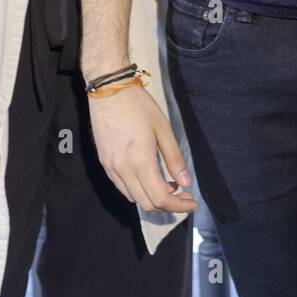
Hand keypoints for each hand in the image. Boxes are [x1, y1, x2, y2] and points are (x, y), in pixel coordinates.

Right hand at [88, 86, 197, 212]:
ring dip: (152, 197)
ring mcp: (110, 168)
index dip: (179, 205)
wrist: (108, 91)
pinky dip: (138, 190)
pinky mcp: (104, 163)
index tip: (192, 202)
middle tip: (183, 193)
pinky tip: (148, 176)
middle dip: (169, 204)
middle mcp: (123, 169)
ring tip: (167, 183)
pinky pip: (122, 187)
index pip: (161, 198)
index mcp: (140, 160)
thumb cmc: (138, 105)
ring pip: (133, 198)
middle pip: (147, 204)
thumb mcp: (163, 129)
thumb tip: (186, 182)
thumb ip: (174, 159)